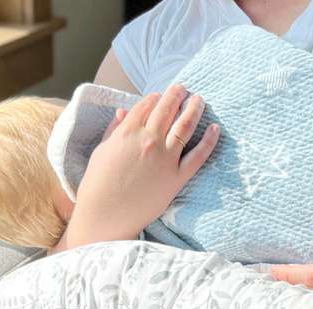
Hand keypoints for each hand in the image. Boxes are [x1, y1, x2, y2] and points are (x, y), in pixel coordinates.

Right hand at [61, 84, 219, 247]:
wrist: (105, 216)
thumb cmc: (97, 186)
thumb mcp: (101, 152)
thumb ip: (113, 130)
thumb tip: (123, 111)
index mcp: (127, 132)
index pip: (146, 105)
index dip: (155, 97)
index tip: (160, 95)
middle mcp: (148, 141)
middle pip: (167, 110)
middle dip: (176, 95)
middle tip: (183, 88)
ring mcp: (164, 159)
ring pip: (184, 126)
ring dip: (193, 109)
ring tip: (199, 100)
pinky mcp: (176, 178)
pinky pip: (198, 156)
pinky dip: (209, 141)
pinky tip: (215, 129)